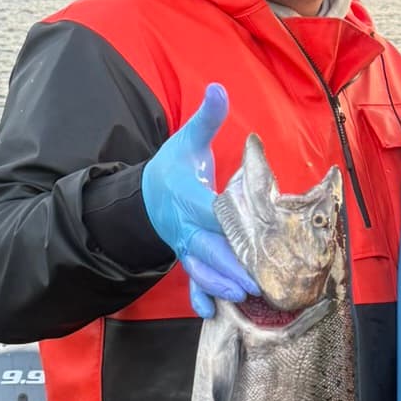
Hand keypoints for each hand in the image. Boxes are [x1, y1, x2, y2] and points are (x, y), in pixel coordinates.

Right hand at [141, 83, 258, 317]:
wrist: (146, 196)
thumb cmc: (173, 168)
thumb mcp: (187, 141)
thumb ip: (206, 118)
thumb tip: (218, 88)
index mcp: (188, 198)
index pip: (209, 211)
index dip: (226, 223)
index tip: (248, 233)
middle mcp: (185, 227)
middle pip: (207, 248)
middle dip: (230, 265)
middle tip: (255, 281)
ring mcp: (185, 248)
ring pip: (200, 269)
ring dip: (220, 284)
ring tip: (244, 296)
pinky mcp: (188, 260)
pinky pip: (191, 282)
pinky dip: (199, 298)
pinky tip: (211, 312)